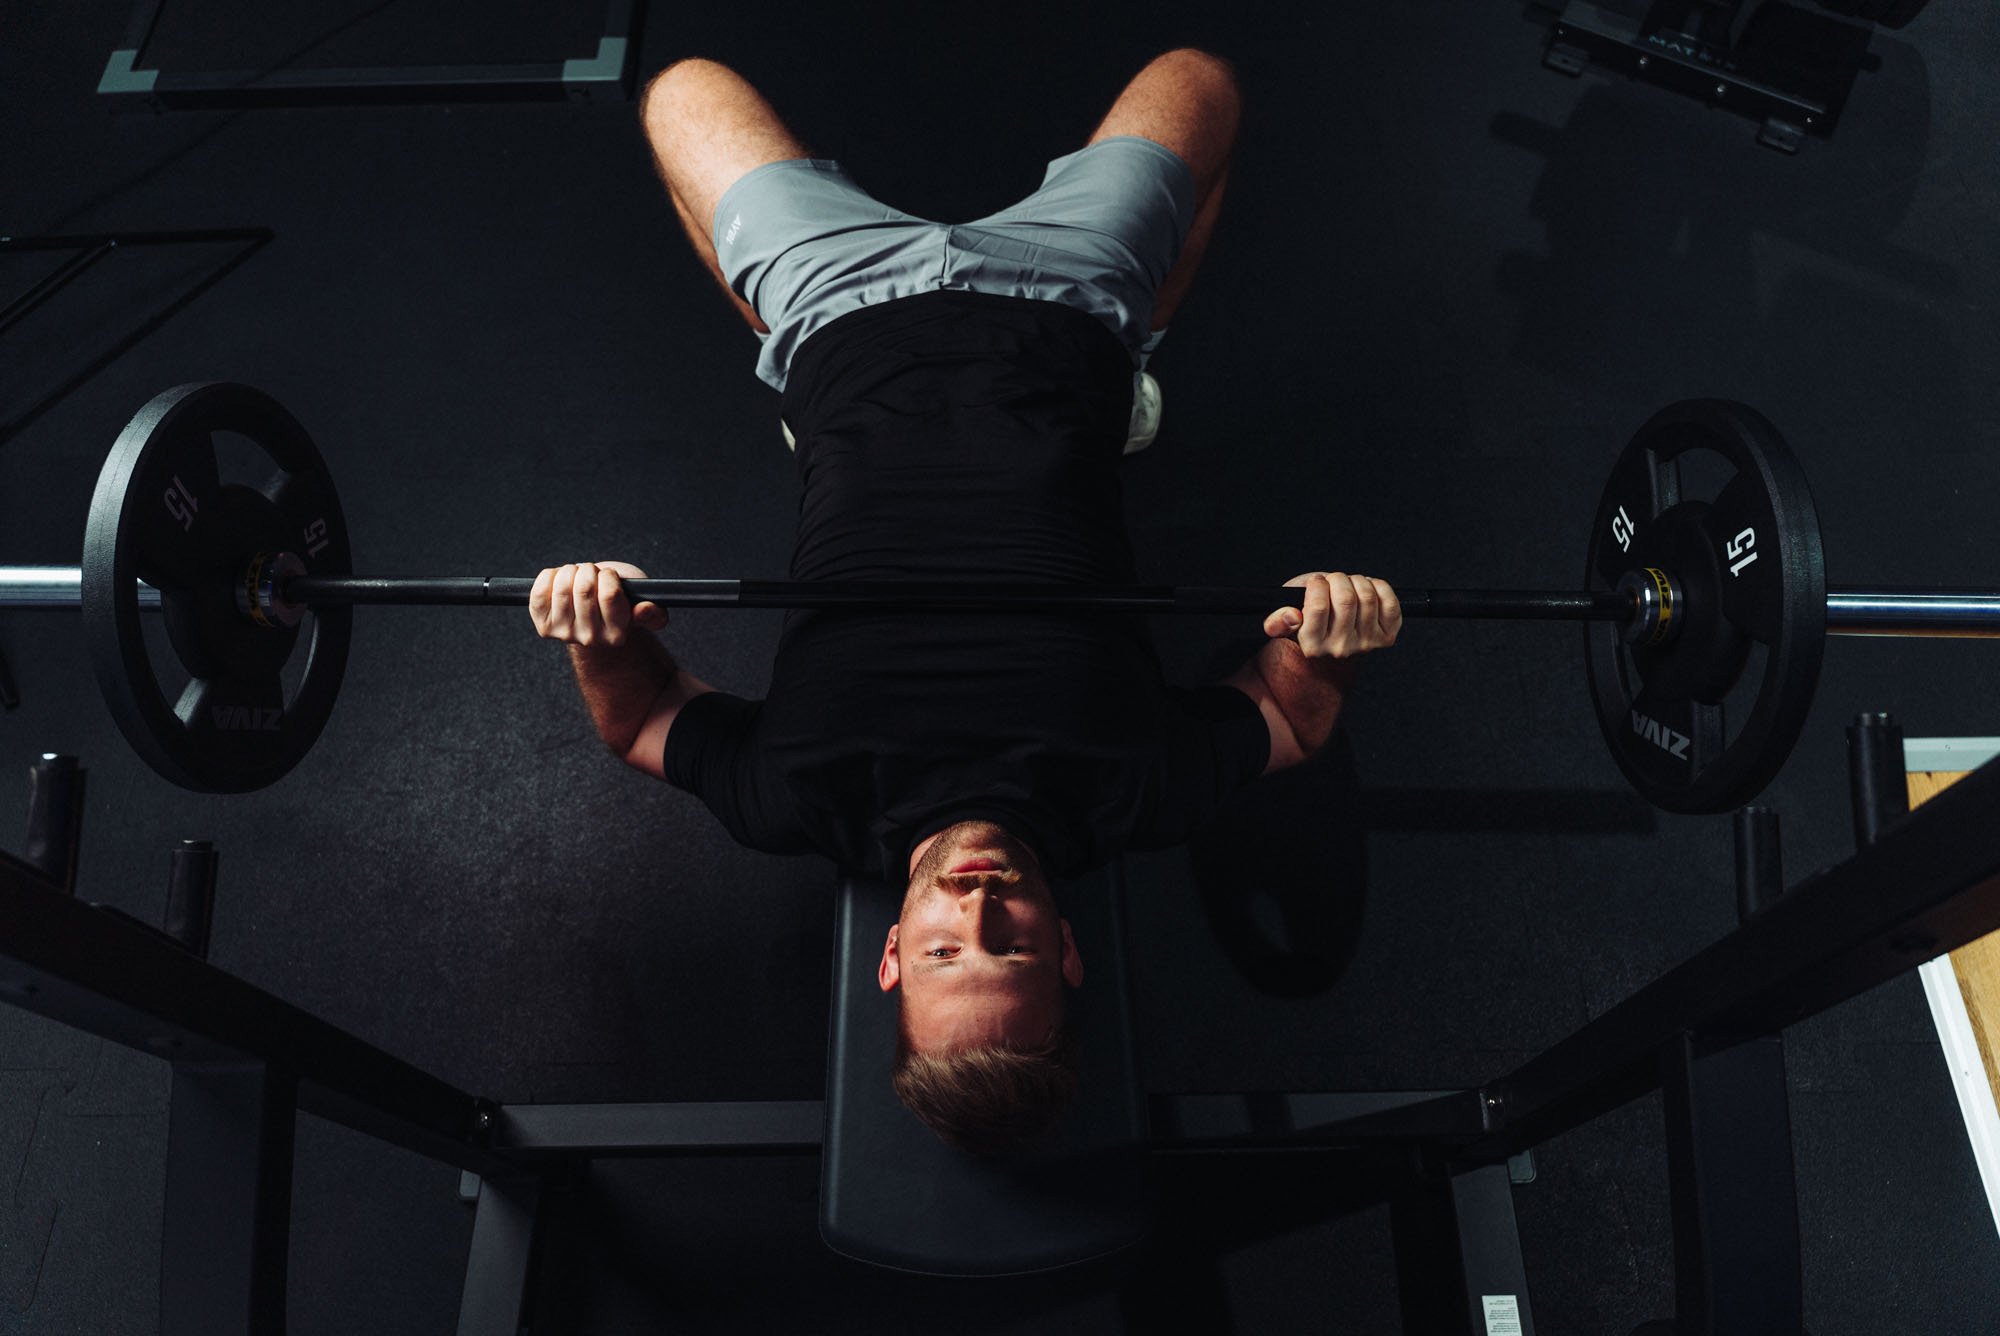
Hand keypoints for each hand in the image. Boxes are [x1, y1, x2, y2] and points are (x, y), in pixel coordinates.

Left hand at [529, 561, 668, 646]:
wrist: (592, 620)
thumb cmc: (618, 606)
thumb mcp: (642, 604)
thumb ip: (653, 612)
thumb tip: (646, 609)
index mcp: (617, 634)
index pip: (610, 594)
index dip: (608, 575)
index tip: (609, 576)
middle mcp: (590, 639)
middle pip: (584, 588)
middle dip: (589, 570)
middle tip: (592, 574)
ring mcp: (564, 634)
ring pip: (562, 588)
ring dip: (570, 571)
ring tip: (577, 575)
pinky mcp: (544, 626)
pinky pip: (539, 594)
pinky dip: (549, 576)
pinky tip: (558, 578)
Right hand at [1262, 572, 1401, 659]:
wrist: (1330, 643)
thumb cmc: (1307, 624)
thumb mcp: (1284, 621)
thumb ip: (1277, 620)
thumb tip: (1290, 615)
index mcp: (1312, 645)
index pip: (1318, 606)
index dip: (1318, 584)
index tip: (1316, 582)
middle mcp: (1340, 649)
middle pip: (1346, 599)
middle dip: (1338, 579)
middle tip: (1333, 581)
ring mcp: (1366, 644)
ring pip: (1368, 598)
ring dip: (1357, 581)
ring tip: (1348, 585)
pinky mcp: (1386, 638)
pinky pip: (1390, 604)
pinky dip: (1380, 587)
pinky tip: (1368, 588)